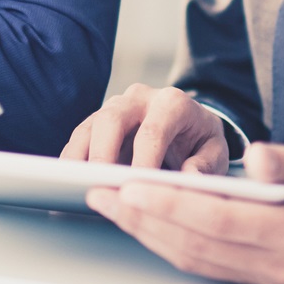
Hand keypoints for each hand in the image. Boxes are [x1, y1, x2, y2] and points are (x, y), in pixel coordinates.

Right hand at [59, 84, 228, 173]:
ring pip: (90, 126)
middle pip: (112, 119)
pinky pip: (81, 137)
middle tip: (97, 182)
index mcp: (172, 103)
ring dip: (79, 156)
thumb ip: (206, 166)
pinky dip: (73, 158)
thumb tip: (189, 179)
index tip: (137, 184)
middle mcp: (140, 98)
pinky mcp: (100, 122)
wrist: (191, 127)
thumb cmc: (201, 141)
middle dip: (102, 153)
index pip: (153, 130)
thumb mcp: (216, 152)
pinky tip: (68, 179)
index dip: (143, 159)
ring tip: (73, 184)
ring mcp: (117, 107)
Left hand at [83, 142, 283, 283]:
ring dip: (149, 235)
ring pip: (197, 259)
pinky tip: (148, 225)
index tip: (131, 187)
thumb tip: (254, 159)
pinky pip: (209, 264)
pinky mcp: (266, 277)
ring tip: (112, 207)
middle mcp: (281, 264)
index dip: (171, 205)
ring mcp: (272, 277)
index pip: (220, 221)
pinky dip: (172, 245)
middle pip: (197, 245)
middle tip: (100, 195)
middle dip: (143, 220)